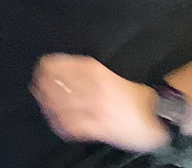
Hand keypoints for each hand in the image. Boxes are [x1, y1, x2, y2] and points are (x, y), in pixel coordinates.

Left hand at [31, 54, 170, 152]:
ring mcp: (95, 107)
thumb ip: (86, 74)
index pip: (62, 65)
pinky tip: (57, 123)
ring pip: (62, 105)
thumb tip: (61, 75)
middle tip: (35, 88)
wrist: (156, 115)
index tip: (38, 68)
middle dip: (43, 87)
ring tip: (44, 105)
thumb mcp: (107, 76)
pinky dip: (61, 124)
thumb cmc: (130, 95)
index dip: (46, 67)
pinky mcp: (99, 127)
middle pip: (58, 85)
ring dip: (49, 106)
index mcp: (95, 70)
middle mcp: (93, 86)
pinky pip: (73, 126)